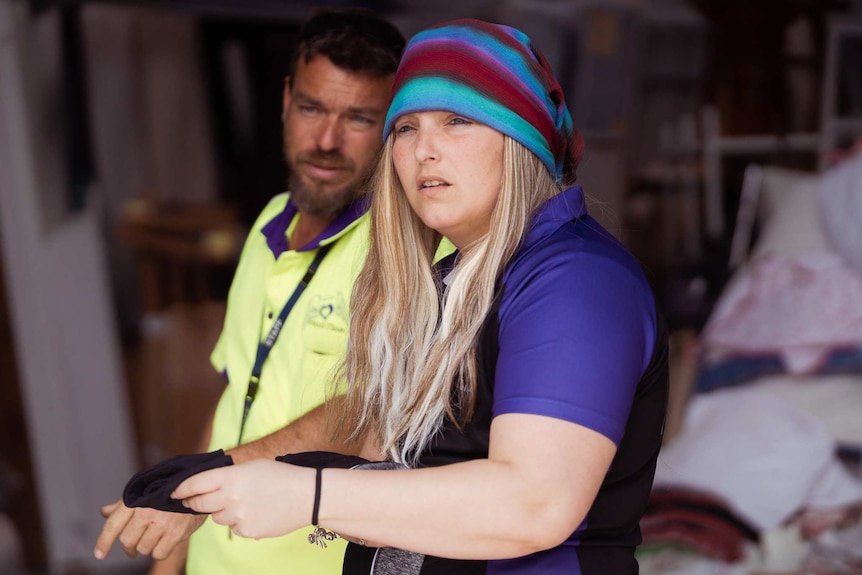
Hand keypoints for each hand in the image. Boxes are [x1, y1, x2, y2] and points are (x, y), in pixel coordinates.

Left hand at [93, 499, 204, 560]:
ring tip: (154, 537)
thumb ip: (123, 504)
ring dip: (146, 547)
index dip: (103, 542)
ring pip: (143, 548)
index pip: (113, 525)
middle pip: (127, 541)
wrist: (200, 487)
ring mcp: (161, 523)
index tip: (99, 555)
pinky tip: (165, 541)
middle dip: (129, 547)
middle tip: (133, 547)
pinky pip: (159, 553)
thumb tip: (104, 512)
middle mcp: (146, 512)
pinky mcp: (176, 533)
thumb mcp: (145, 491)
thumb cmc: (169, 489)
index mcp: (136, 500)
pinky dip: (159, 550)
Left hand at [172, 460, 313, 539]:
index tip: (174, 493)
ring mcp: (239, 517)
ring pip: (217, 518)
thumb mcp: (252, 466)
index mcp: (231, 476)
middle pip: (199, 504)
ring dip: (223, 511)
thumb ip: (227, 475)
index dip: (181, 489)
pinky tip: (257, 512)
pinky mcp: (247, 532)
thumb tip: (205, 485)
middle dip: (195, 502)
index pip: (195, 484)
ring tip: (244, 502)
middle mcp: (231, 497)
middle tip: (196, 501)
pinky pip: (234, 528)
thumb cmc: (280, 475)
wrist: (307, 495)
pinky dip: (240, 522)